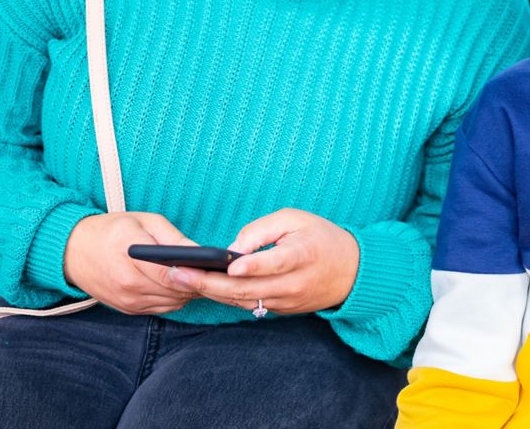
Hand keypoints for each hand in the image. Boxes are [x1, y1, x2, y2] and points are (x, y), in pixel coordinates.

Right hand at [62, 212, 201, 314]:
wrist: (72, 251)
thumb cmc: (110, 230)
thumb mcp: (143, 221)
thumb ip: (172, 237)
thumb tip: (200, 251)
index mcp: (130, 258)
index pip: (168, 274)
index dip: (192, 273)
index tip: (210, 268)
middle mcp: (128, 285)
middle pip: (175, 291)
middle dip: (196, 282)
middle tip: (213, 270)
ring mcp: (128, 301)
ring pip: (172, 303)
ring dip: (187, 291)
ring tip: (198, 275)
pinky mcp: (128, 309)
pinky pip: (162, 309)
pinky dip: (174, 298)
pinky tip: (179, 284)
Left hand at [168, 208, 358, 316]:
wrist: (351, 272)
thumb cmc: (321, 238)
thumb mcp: (296, 219)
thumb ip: (263, 230)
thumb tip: (232, 249)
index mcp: (302, 255)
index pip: (275, 263)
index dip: (253, 265)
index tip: (230, 265)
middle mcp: (293, 284)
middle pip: (247, 288)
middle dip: (209, 282)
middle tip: (178, 272)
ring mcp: (286, 301)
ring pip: (242, 301)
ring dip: (210, 293)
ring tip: (180, 279)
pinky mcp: (280, 310)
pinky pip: (247, 305)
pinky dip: (223, 298)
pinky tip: (200, 288)